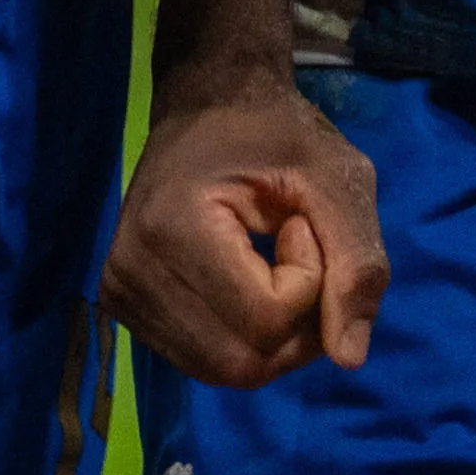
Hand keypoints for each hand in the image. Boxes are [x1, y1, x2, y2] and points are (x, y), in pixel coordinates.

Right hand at [105, 74, 386, 387]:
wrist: (206, 104)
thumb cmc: (274, 130)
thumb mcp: (336, 176)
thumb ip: (356, 261)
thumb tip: (349, 358)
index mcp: (172, 228)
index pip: (267, 319)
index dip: (310, 283)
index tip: (300, 223)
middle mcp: (130, 273)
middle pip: (243, 362)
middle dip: (297, 327)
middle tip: (300, 255)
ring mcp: (119, 294)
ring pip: (225, 370)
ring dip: (274, 336)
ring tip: (271, 265)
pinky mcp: (122, 307)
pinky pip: (203, 360)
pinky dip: (244, 338)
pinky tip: (245, 283)